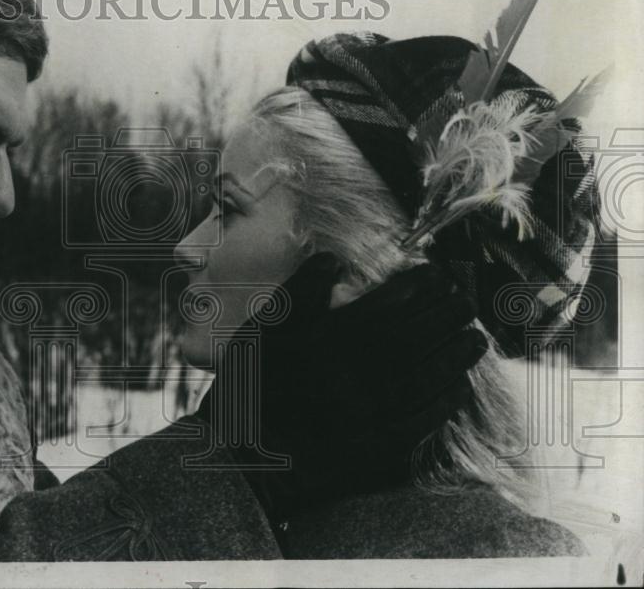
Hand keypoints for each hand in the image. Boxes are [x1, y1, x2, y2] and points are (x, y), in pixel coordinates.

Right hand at [195, 254, 486, 521]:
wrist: (244, 461)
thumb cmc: (247, 389)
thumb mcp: (257, 331)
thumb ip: (297, 292)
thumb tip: (333, 260)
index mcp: (330, 339)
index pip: (389, 302)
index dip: (419, 286)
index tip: (435, 275)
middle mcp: (359, 371)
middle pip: (419, 334)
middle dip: (448, 314)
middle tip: (467, 301)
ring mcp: (375, 411)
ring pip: (430, 374)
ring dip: (457, 354)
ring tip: (476, 338)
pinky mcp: (381, 446)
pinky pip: (426, 419)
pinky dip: (447, 400)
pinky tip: (460, 387)